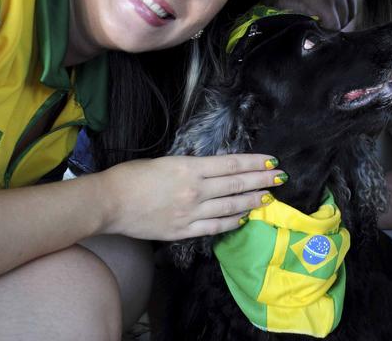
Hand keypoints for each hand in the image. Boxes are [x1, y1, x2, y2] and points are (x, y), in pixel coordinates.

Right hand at [95, 154, 284, 240]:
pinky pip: (214, 226)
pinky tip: (243, 218)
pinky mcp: (183, 231)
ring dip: (253, 202)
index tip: (272, 162)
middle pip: (237, 184)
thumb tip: (214, 171)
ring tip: (269, 198)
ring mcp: (191, 212)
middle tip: (281, 178)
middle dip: (262, 181)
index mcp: (190, 167)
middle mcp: (195, 190)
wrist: (110, 202)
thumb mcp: (166, 162)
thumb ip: (192, 167)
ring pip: (231, 207)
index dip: (255, 163)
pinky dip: (232, 221)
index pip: (231, 164)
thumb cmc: (132, 176)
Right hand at [276, 0, 357, 30]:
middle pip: (349, 12)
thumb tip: (335, 11)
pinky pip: (332, 25)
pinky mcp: (323, 2)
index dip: (340, 14)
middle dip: (336, 23)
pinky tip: (311, 30)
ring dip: (330, 29)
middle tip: (320, 29)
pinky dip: (324, 32)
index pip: (350, 1)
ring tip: (314, 30)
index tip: (327, 21)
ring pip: (342, 20)